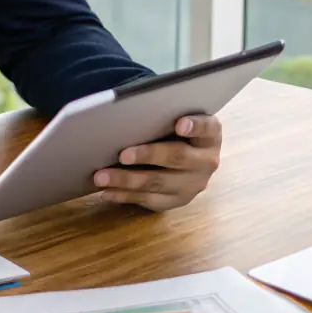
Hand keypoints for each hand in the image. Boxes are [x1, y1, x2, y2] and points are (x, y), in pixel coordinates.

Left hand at [92, 115, 221, 211]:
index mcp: (210, 136)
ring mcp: (193, 185)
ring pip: (158, 183)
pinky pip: (148, 200)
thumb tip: (129, 110)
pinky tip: (106, 191)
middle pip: (177, 157)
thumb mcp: (178, 119)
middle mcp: (206, 162)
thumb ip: (164, 115)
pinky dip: (124, 196)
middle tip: (122, 155)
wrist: (190, 159)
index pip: (207, 127)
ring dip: (127, 180)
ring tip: (101, 176)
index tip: (179, 124)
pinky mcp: (177, 202)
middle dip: (148, 155)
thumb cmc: (175, 131)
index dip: (195, 126)